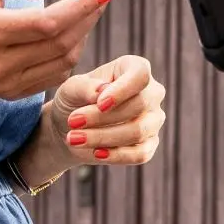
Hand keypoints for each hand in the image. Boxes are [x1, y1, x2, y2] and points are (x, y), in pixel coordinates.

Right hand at [0, 0, 115, 99]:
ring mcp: (5, 84)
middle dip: (90, 16)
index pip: (50, 22)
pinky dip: (69, 54)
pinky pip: (53, 75)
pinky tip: (70, 32)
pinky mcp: (9, 94)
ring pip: (63, 62)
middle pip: (61, 43)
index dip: (84, 5)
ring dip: (84, 35)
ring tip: (89, 9)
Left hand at [22, 53, 165, 186]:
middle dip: (102, 117)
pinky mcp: (149, 144)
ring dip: (103, 136)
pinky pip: (141, 153)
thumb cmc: (74, 100)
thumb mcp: (71, 89)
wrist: (70, 129)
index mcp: (134, 68)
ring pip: (138, 131)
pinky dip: (117, 155)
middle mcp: (151, 92)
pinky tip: (96, 153)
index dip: (122, 90)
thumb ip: (85, 87)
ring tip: (74, 138)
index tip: (99, 104)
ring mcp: (153, 120)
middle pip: (138, 104)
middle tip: (72, 122)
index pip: (140, 75)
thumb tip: (101, 92)